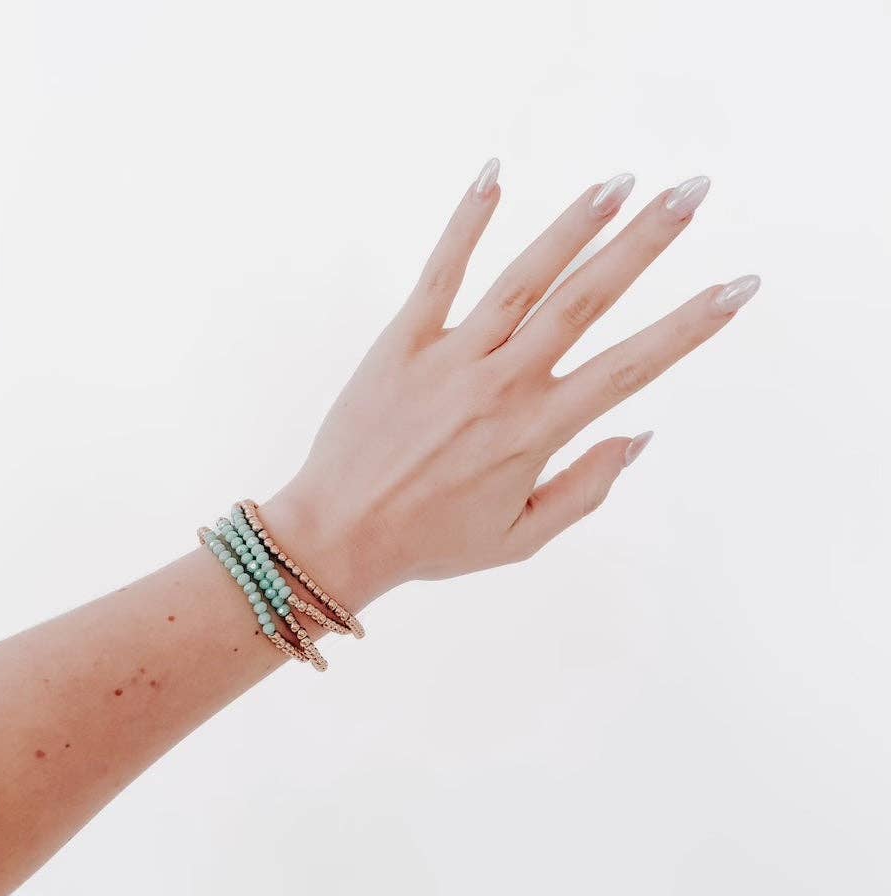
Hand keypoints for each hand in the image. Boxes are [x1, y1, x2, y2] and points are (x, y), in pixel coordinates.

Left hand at [261, 160, 758, 610]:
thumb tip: (639, 436)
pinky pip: (440, 271)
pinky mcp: (402, 341)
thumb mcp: (520, 539)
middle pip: (587, 300)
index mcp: (537, 432)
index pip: (631, 367)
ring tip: (621, 182)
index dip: (691, 325)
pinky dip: (466, 222)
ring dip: (576, 225)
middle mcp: (502, 384)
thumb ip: (586, 489)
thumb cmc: (430, 542)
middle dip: (646, 243)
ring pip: (525, 277)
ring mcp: (450, 356)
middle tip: (691, 193)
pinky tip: (495, 174)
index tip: (737, 286)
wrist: (337, 535)